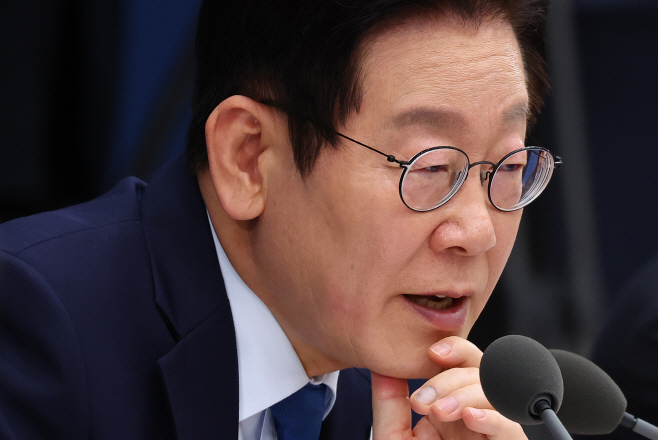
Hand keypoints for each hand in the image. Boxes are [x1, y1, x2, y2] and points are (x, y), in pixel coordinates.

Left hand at [371, 336, 526, 439]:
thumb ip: (389, 404)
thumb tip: (383, 366)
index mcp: (447, 408)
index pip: (459, 364)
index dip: (452, 349)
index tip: (432, 353)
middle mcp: (471, 416)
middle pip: (481, 370)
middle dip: (453, 375)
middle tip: (425, 401)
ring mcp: (490, 432)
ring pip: (495, 393)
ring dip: (467, 393)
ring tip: (440, 412)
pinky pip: (510, 427)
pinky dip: (493, 416)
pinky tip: (471, 417)